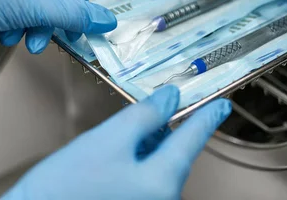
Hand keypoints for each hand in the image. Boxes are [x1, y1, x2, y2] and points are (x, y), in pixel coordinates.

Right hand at [2, 86, 231, 199]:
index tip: (220, 106)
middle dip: (157, 131)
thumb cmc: (66, 186)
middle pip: (172, 153)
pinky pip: (142, 178)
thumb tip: (170, 98)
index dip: (206, 117)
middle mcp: (161, 199)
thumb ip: (144, 115)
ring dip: (141, 146)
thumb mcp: (108, 139)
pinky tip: (107, 160)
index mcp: (162, 181)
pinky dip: (132, 161)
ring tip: (107, 145)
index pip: (193, 140)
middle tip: (134, 118)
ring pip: (155, 164)